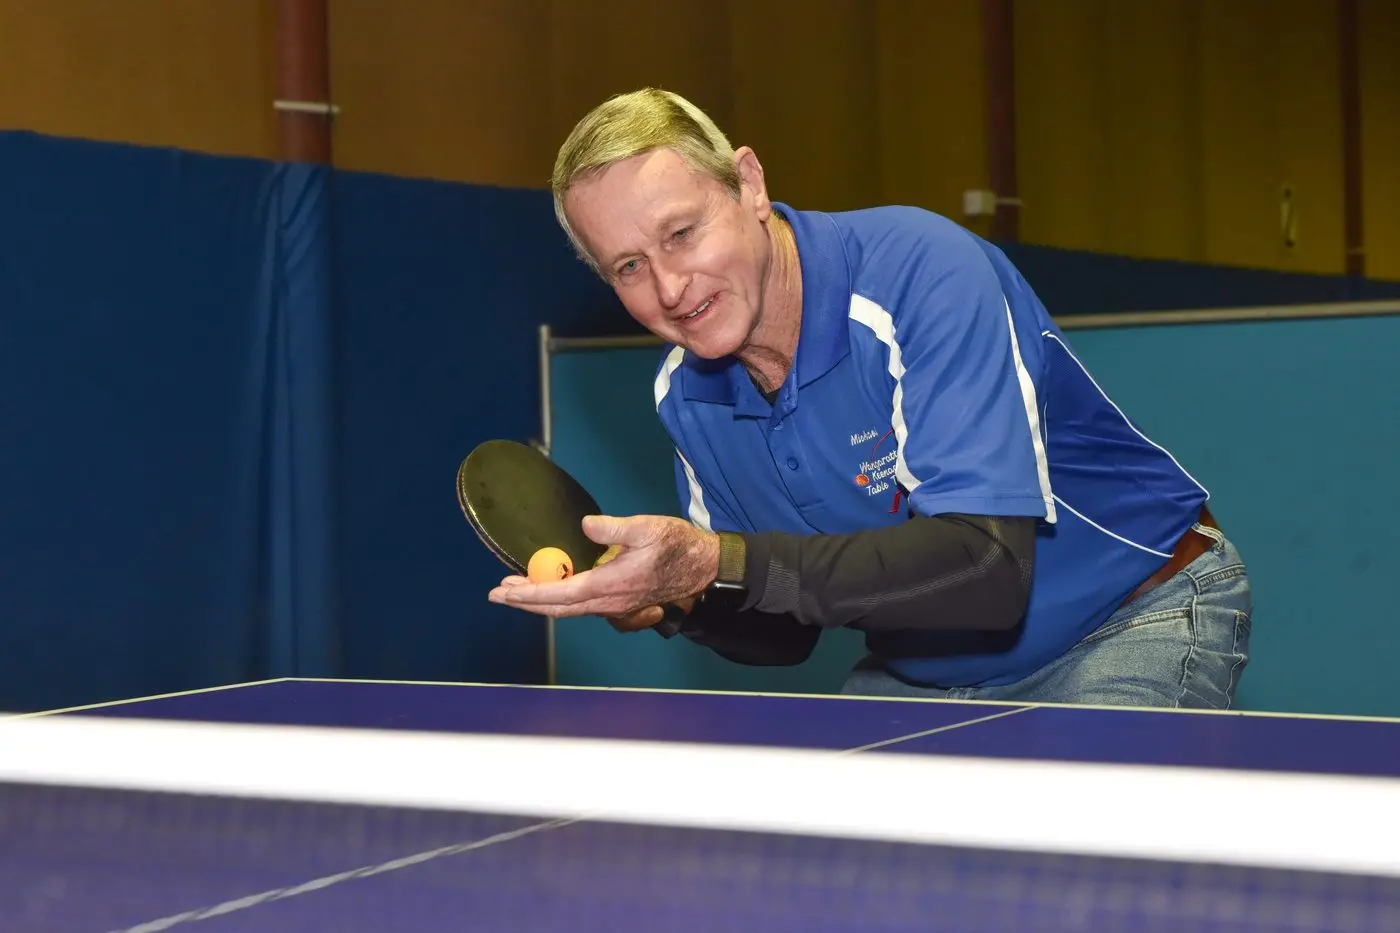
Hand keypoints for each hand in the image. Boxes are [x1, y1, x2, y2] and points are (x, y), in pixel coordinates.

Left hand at [488, 514, 717, 625]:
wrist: (703, 567)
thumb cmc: (677, 546)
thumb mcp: (647, 528)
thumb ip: (614, 527)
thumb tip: (587, 526)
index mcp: (610, 585)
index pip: (560, 594)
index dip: (530, 594)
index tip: (505, 590)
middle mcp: (608, 600)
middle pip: (557, 607)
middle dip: (525, 601)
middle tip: (496, 592)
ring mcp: (612, 603)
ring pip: (567, 607)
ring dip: (538, 599)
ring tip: (513, 588)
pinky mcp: (617, 598)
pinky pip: (579, 603)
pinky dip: (556, 596)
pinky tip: (548, 584)